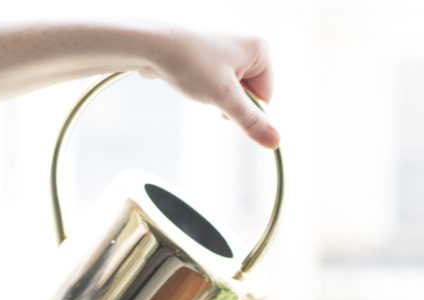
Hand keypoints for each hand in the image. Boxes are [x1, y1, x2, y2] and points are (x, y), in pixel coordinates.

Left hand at [141, 29, 279, 149]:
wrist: (147, 39)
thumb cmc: (188, 61)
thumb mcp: (223, 98)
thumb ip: (251, 121)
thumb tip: (275, 142)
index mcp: (259, 44)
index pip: (267, 93)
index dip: (245, 107)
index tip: (223, 103)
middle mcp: (246, 34)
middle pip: (248, 85)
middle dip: (228, 96)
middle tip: (207, 89)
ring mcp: (225, 33)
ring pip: (228, 78)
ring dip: (214, 88)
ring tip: (195, 77)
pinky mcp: (206, 36)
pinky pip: (212, 67)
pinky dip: (201, 75)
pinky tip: (187, 69)